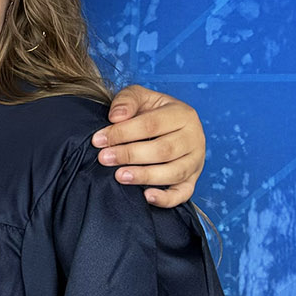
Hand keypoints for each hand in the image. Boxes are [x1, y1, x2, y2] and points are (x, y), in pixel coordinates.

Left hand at [94, 85, 206, 208]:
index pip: (152, 124)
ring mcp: (195, 161)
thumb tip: (116, 117)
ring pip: (174, 172)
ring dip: (145, 175)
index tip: (99, 140)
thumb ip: (127, 100)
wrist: (170, 126)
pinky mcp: (192, 180)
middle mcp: (194, 138)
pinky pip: (183, 193)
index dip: (123, 132)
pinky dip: (166, 198)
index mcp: (183, 114)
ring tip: (120, 176)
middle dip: (130, 155)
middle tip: (105, 158)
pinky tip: (146, 197)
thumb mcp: (140, 97)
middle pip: (164, 150)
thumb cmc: (151, 111)